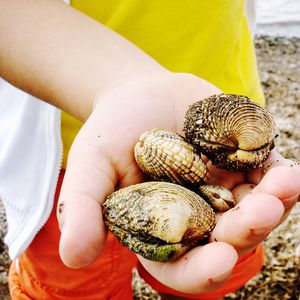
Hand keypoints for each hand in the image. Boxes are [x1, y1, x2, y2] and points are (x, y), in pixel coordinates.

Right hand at [56, 72, 299, 293]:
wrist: (137, 94)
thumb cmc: (110, 134)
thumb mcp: (89, 168)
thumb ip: (83, 210)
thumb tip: (72, 257)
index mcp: (162, 229)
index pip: (183, 266)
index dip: (201, 272)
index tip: (219, 260)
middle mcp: (198, 215)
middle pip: (229, 238)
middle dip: (248, 230)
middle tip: (260, 212)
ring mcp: (223, 189)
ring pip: (257, 210)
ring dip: (275, 203)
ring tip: (283, 185)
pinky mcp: (240, 162)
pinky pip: (267, 175)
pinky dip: (280, 175)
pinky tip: (287, 169)